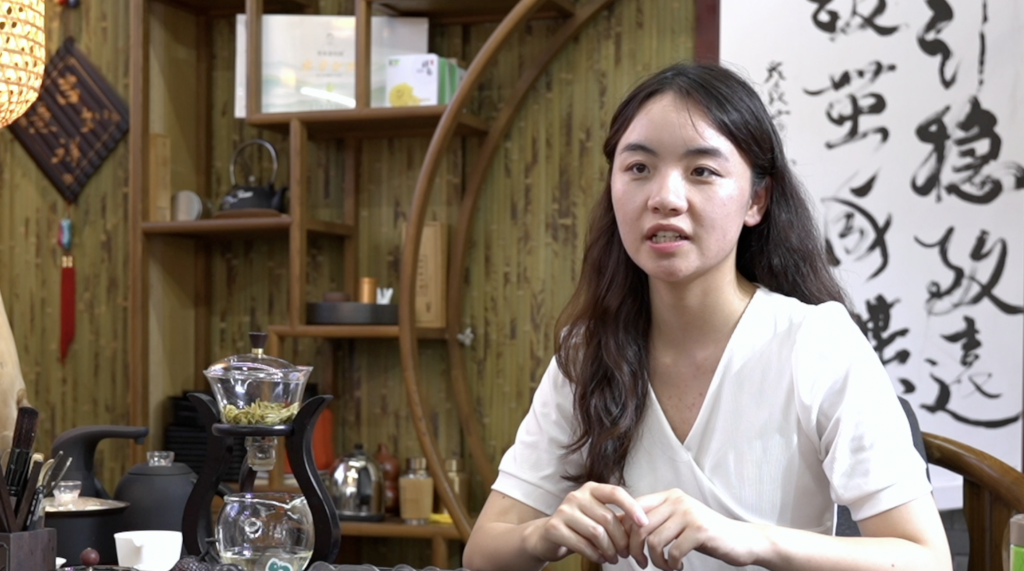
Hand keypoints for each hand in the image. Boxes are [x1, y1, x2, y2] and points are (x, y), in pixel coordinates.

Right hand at [526, 482, 649, 564]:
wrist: (547, 537)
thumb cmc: (580, 527)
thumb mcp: (598, 517)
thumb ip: (618, 517)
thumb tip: (645, 526)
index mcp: (591, 489)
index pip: (615, 492)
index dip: (632, 507)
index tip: (644, 523)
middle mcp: (576, 496)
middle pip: (608, 518)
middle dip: (621, 540)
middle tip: (626, 553)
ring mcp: (563, 511)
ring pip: (597, 532)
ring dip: (610, 550)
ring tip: (614, 558)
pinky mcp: (554, 528)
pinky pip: (583, 544)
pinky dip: (596, 555)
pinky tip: (600, 558)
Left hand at [629, 489, 766, 570]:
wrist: (740, 540)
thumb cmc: (703, 534)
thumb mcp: (676, 522)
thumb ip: (653, 521)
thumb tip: (618, 526)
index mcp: (669, 496)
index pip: (633, 509)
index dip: (625, 531)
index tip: (628, 549)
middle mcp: (677, 500)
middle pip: (639, 527)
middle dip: (635, 550)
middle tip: (641, 563)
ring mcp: (689, 514)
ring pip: (653, 541)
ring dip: (655, 561)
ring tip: (665, 566)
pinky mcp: (700, 530)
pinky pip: (673, 551)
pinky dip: (672, 564)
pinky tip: (678, 566)